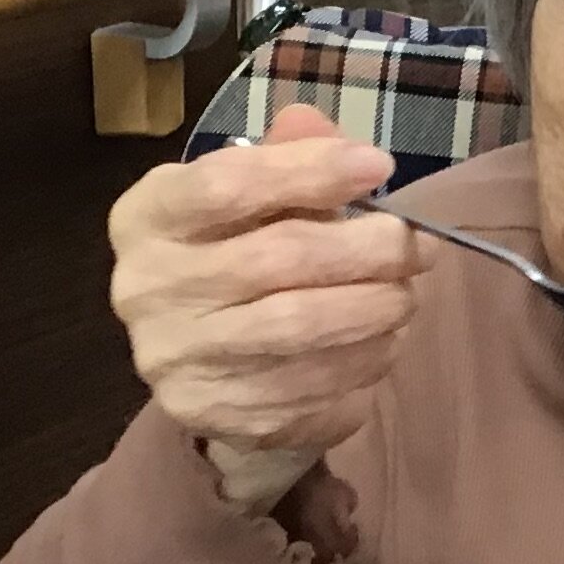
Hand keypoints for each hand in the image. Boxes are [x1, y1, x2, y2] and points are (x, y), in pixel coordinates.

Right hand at [106, 105, 426, 509]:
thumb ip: (293, 159)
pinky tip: (382, 343)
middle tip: (418, 245)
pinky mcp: (210, 411)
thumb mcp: (253, 196)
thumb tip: (354, 152)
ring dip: (373, 309)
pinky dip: (361, 363)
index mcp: (147, 217)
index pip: (225, 185)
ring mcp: (172, 358)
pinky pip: (305, 388)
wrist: (205, 362)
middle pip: (274, 258)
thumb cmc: (237, 254)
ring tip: (405, 295)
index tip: (380, 166)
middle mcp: (144, 288)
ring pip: (297, 328)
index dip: (310, 172)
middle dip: (366, 249)